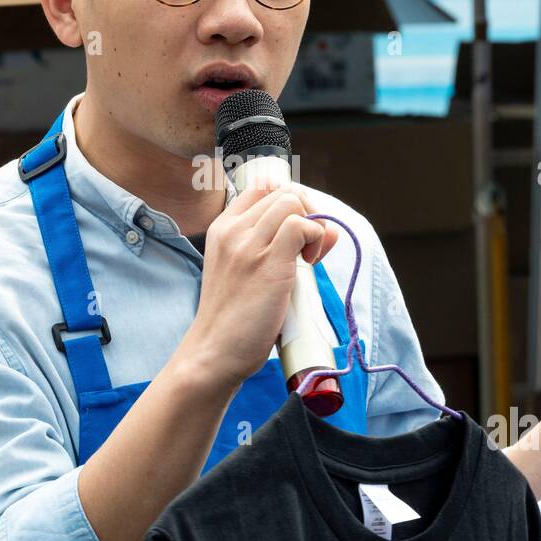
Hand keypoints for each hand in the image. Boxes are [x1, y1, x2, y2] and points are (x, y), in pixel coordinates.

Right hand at [184, 177, 339, 384]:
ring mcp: (248, 244)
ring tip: (307, 258)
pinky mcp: (268, 263)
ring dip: (312, 225)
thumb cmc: (233, 319)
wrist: (214, 352)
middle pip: (283, 191)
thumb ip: (276, 246)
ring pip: (293, 202)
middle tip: (306, 250)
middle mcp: (233, 230)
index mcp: (222, 229)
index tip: (296, 233)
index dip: (290, 203)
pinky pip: (303, 226)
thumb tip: (326, 228)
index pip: (262, 188)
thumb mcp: (242, 272)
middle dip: (306, 213)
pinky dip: (316, 239)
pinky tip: (309, 263)